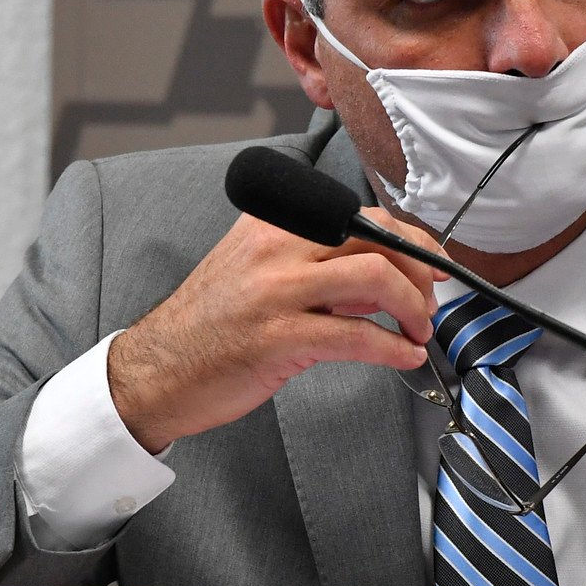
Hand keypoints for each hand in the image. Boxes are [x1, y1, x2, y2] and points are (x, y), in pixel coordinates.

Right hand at [107, 206, 445, 453]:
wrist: (156, 370)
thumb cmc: (210, 326)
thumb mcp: (260, 273)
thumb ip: (319, 268)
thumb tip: (382, 279)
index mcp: (273, 223)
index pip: (359, 214)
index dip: (409, 240)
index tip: (429, 265)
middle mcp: (276, 246)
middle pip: (377, 237)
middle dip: (420, 272)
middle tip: (430, 303)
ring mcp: (277, 291)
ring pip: (375, 278)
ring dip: (413, 308)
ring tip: (419, 331)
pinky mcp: (279, 337)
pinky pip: (357, 336)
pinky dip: (392, 348)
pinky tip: (402, 357)